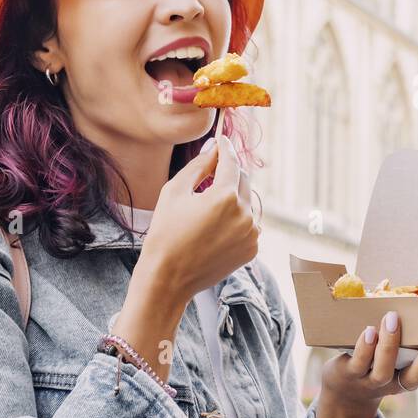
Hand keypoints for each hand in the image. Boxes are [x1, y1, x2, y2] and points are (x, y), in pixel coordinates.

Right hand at [135, 134, 258, 315]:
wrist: (168, 278)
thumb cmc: (165, 233)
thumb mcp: (174, 192)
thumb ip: (198, 166)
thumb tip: (214, 148)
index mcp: (226, 196)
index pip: (231, 161)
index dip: (225, 147)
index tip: (221, 139)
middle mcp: (245, 214)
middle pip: (243, 180)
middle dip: (229, 173)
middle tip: (211, 173)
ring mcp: (251, 233)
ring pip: (246, 202)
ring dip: (232, 198)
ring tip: (207, 208)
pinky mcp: (252, 249)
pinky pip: (248, 224)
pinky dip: (236, 219)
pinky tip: (214, 228)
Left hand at [313, 309, 417, 417]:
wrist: (346, 392)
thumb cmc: (381, 360)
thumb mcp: (402, 349)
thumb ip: (412, 323)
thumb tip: (417, 285)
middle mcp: (402, 382)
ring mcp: (375, 381)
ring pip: (385, 369)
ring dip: (390, 344)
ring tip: (393, 318)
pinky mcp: (351, 376)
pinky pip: (359, 363)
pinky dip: (365, 347)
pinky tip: (369, 330)